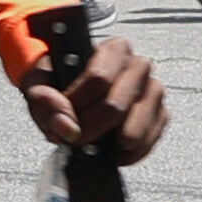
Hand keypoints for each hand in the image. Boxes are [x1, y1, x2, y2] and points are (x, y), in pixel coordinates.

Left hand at [21, 22, 167, 165]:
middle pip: (117, 104)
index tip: (64, 117)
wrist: (78, 94)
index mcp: (113, 49)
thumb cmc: (61, 82)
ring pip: (139, 122)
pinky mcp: (161, 114)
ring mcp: (153, 90)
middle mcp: (138, 66)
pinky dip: (132, 152)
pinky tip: (115, 153)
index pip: (99, 78)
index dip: (77, 105)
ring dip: (112, 142)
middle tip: (76, 138)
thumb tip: (66, 126)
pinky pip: (152, 137)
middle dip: (92, 128)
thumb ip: (43, 99)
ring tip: (96, 146)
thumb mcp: (40, 84)